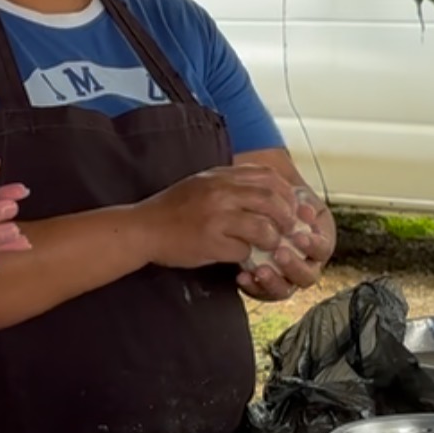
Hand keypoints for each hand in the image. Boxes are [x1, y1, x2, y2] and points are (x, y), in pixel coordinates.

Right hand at [140, 164, 304, 272]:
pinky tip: (242, 256)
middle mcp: (220, 192)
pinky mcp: (210, 242)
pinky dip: (248, 256)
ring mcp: (216, 217)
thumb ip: (231, 182)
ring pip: (263, 228)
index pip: (267, 176)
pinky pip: (243, 251)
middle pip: (271, 201)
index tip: (289, 206)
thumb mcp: (202, 182)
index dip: (286, 192)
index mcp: (220, 176)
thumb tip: (266, 190)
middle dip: (286, 218)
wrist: (143, 228)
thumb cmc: (173, 208)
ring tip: (269, 246)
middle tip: (288, 230)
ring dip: (272, 240)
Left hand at [238, 189, 335, 300]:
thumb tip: (304, 210)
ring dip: (274, 281)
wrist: (253, 207)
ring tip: (260, 269)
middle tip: (280, 253)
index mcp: (316, 243)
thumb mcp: (291, 196)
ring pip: (285, 288)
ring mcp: (285, 277)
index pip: (322, 250)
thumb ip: (299, 201)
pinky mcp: (265, 284)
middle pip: (307, 276)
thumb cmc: (278, 201)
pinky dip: (252, 285)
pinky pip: (261, 292)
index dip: (314, 245)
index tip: (300, 236)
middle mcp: (304, 264)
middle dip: (294, 266)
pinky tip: (242, 275)